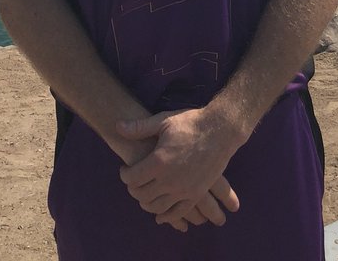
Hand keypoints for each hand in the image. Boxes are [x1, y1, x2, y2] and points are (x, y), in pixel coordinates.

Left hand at [117, 108, 242, 227]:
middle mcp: (170, 180)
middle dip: (133, 190)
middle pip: (142, 195)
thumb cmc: (191, 123)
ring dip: (146, 203)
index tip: (125, 170)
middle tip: (133, 181)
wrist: (221, 130)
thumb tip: (117, 126)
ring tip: (144, 193)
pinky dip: (166, 217)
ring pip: (157, 207)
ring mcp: (184, 190)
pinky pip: (177, 213)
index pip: (132, 178)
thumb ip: (139, 127)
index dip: (125, 175)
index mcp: (159, 161)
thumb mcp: (164, 121)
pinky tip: (160, 215)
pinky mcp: (196, 194)